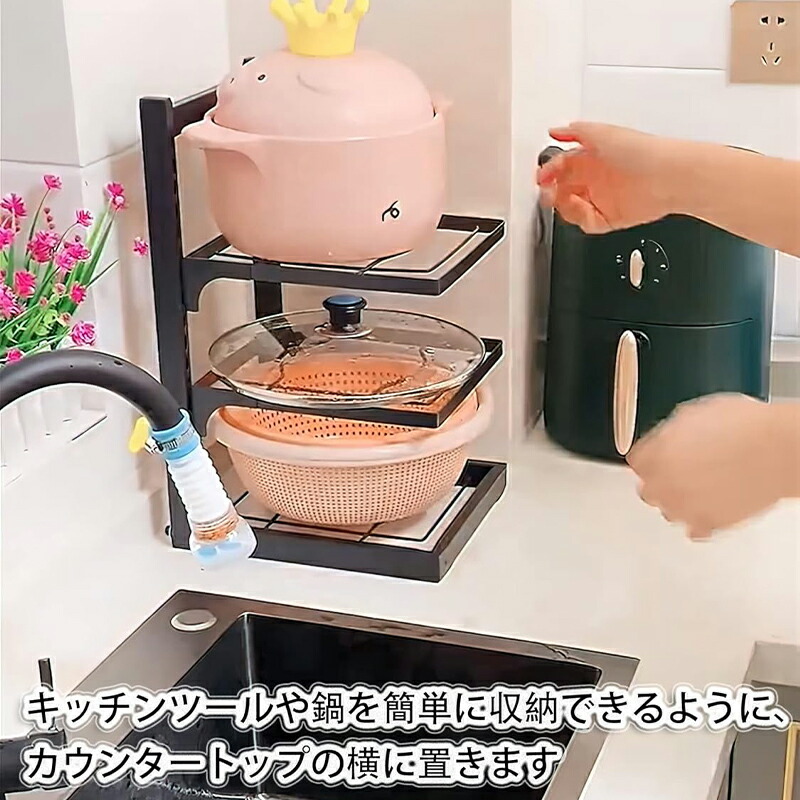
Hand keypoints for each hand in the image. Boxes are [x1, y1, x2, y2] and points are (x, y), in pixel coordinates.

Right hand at [536, 122, 682, 233]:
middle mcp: (597, 178)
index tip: (541, 176)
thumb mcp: (601, 132)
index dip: (549, 172)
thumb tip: (555, 131)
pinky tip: (583, 208)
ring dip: (563, 205)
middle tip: (546, 190)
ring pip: (570, 207)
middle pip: (563, 188)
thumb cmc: (640, 151)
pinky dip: (580, 217)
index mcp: (593, 157)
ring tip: (563, 199)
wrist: (666, 176)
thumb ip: (574, 132)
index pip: (562, 166)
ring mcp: (603, 199)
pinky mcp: (610, 218)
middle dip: (551, 190)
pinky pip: (586, 222)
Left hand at [627, 394, 799, 539]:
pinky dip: (700, 521)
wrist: (773, 451)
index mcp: (654, 455)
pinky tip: (710, 508)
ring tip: (700, 489)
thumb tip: (664, 440)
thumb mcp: (691, 414)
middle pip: (647, 490)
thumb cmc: (741, 427)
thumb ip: (668, 434)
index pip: (636, 462)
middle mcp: (662, 484)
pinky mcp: (707, 524)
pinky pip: (695, 530)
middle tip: (680, 473)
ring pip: (668, 511)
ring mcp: (683, 507)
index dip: (649, 458)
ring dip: (679, 502)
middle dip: (660, 482)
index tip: (657, 458)